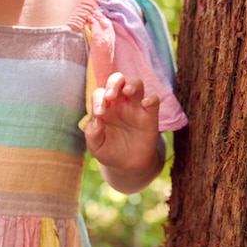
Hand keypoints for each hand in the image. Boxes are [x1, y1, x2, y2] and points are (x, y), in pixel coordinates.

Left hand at [85, 72, 162, 191]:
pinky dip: (151, 98)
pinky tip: (145, 104)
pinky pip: (154, 99)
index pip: (100, 93)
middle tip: (111, 96)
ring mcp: (135, 107)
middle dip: (114, 83)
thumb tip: (97, 119)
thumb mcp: (96, 146)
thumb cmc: (109, 151)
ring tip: (127, 91)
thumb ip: (93, 133)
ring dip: (132, 84)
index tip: (99, 114)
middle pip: (118, 80)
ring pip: (136, 83)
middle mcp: (119, 102)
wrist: (128, 166)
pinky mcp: (150, 115)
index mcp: (104, 106)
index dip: (98, 99)